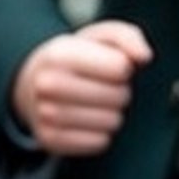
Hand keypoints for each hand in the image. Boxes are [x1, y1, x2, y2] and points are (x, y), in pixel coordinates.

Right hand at [9, 20, 153, 153]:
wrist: (34, 82)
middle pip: (118, 97)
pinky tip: (90, 120)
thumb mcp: (102, 36)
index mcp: (59, 54)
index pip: (120, 68)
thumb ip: (129, 38)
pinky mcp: (50, 140)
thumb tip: (144, 57)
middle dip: (121, 91)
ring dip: (113, 113)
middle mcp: (47, 85)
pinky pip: (100, 143)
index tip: (113, 65)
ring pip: (112, 122)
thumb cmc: (79, 56)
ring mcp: (45, 115)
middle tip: (106, 86)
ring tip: (98, 102)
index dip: (125, 68)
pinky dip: (102, 133)